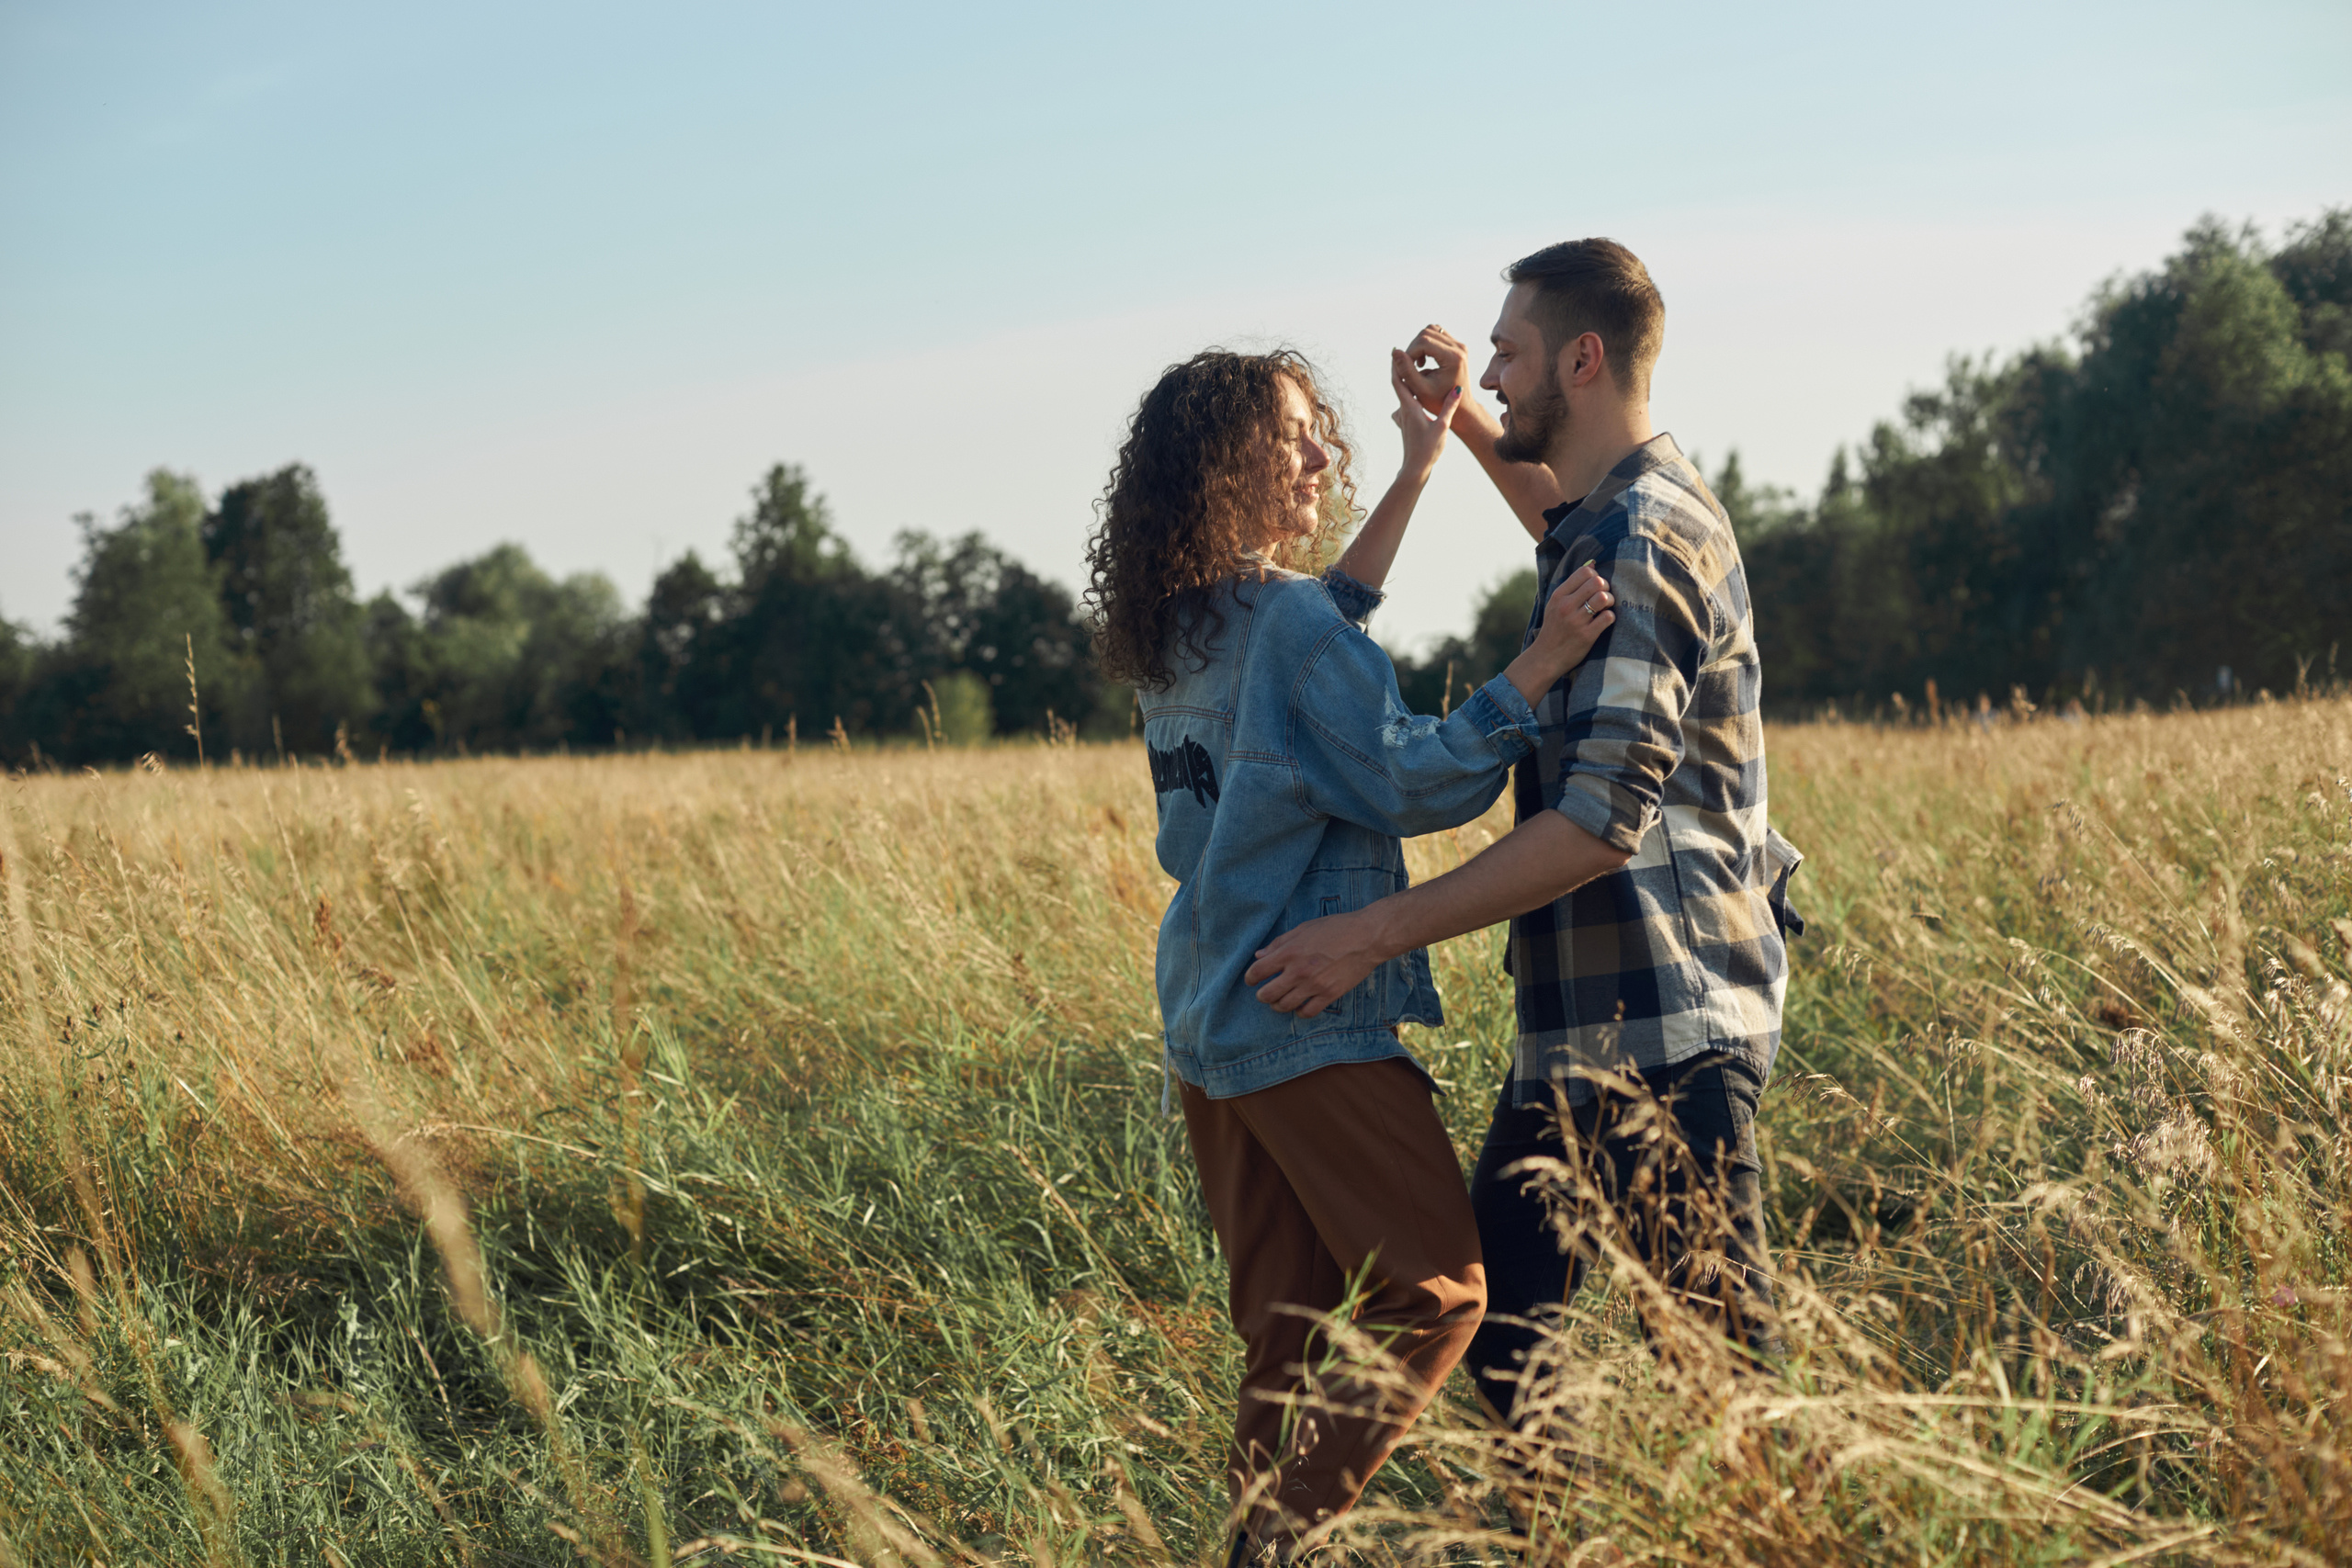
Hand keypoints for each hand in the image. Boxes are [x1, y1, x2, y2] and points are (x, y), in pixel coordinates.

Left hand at [1244, 909, 1388, 1017]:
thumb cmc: (1336, 928)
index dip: (1250, 978)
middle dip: (1262, 995)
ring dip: (1278, 1005)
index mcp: (1290, 952)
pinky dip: (1300, 1012)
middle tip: (1264, 993)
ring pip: (1285, 1006)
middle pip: (1267, 994)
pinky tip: (1300, 1006)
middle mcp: (1299, 971)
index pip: (1258, 971)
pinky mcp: (1329, 994)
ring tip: (1280, 1001)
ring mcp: (1314, 985)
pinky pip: (1307, 1012)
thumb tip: (1260, 955)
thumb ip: (1280, 943)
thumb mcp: (1304, 928)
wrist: (1367, 937)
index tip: (1251, 980)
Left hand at [1391, 358, 1460, 480]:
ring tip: (1411, 368)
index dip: (1397, 365)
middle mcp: (1403, 410)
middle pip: (1398, 384)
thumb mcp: (1442, 426)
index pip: (1400, 381)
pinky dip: (1409, 394)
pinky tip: (1416, 393)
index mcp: (1410, 407)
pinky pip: (1406, 404)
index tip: (1397, 350)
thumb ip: (1449, 407)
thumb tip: (1457, 389)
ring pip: (1402, 395)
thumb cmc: (1428, 449)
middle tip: (1401, 353)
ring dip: (1405, 381)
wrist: (1416, 468)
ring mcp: (1403, 418)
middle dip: (1399, 368)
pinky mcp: (1406, 424)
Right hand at [1397, 326, 1471, 417]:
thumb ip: (1406, 370)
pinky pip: (1436, 334)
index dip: (1409, 353)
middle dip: (1413, 348)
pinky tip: (1424, 360)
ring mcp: (1459, 345)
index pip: (1424, 342)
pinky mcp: (1456, 345)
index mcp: (1453, 358)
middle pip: (1426, 333)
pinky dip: (1425, 343)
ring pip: (1431, 330)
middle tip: (1410, 367)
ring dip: (1418, 344)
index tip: (1406, 369)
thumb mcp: (1420, 389)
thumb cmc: (1439, 402)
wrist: (1460, 407)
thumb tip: (1395, 351)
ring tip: (1418, 364)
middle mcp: (1459, 347)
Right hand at [1529, 565, 1615, 670]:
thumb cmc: (1554, 628)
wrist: (1545, 658)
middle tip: (1603, 597)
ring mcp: (1577, 621)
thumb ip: (1572, 585)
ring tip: (1606, 608)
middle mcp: (1566, 606)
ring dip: (1610, 601)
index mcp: (1558, 596)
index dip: (1596, 576)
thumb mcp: (1555, 604)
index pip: (1585, 572)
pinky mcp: (1587, 635)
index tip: (1594, 587)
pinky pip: (1608, 617)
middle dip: (1606, 587)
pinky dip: (1610, 617)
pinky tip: (1604, 621)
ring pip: (1603, 598)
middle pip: (1597, 582)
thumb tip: (1592, 563)